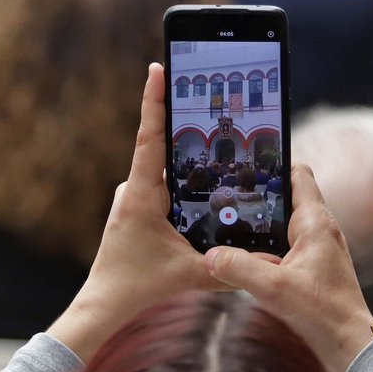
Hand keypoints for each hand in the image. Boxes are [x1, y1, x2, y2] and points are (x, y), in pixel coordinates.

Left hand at [48, 64, 224, 360]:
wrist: (104, 304)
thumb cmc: (137, 286)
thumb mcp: (188, 275)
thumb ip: (226, 268)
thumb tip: (268, 261)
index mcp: (141, 193)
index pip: (150, 137)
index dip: (154, 100)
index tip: (157, 67)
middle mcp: (134, 188)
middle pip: (163, 147)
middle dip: (185, 124)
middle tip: (206, 94)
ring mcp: (134, 197)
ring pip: (166, 170)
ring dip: (187, 158)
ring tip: (217, 142)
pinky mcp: (138, 208)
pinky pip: (163, 186)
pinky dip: (181, 182)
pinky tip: (203, 186)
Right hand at [203, 164, 372, 371]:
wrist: (348, 343)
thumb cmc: (323, 312)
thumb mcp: (273, 288)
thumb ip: (238, 268)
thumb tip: (209, 256)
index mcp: (315, 222)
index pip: (298, 173)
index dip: (274, 163)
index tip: (246, 163)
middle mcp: (319, 229)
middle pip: (286, 197)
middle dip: (258, 195)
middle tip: (227, 195)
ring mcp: (318, 247)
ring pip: (284, 222)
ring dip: (261, 224)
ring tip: (230, 223)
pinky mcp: (314, 265)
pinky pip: (286, 244)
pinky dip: (267, 245)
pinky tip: (246, 257)